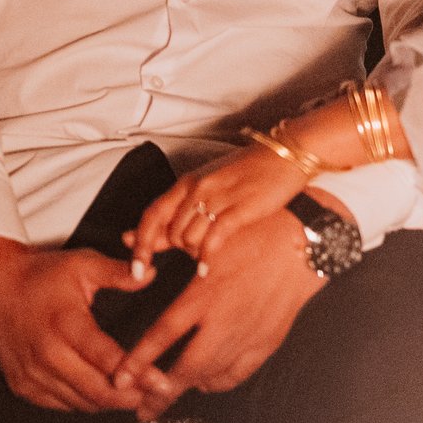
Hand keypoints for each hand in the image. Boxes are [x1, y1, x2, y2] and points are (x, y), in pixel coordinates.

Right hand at [0, 234, 154, 413]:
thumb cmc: (41, 276)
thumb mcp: (81, 265)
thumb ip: (117, 272)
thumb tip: (150, 273)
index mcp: (64, 323)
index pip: (105, 357)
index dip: (136, 373)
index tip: (161, 381)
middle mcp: (46, 353)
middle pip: (94, 390)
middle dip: (129, 397)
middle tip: (157, 396)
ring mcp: (31, 373)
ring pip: (79, 402)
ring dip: (109, 404)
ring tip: (139, 398)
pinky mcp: (22, 386)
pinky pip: (60, 404)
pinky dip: (85, 403)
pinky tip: (105, 396)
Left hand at [113, 205, 329, 418]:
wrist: (305, 244)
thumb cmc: (256, 234)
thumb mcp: (210, 238)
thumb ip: (168, 246)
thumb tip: (128, 242)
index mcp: (204, 295)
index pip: (162, 336)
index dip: (137, 361)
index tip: (120, 379)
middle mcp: (223, 321)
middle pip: (185, 368)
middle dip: (160, 393)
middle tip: (141, 410)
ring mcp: (247, 335)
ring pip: (211, 376)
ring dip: (188, 390)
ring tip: (168, 399)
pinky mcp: (267, 341)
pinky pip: (239, 373)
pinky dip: (219, 382)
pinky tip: (207, 382)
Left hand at [129, 143, 310, 271]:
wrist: (286, 155)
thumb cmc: (249, 171)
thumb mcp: (210, 186)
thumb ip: (180, 212)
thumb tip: (147, 238)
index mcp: (188, 181)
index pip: (151, 215)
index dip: (139, 244)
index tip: (136, 268)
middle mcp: (198, 188)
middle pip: (171, 233)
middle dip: (177, 250)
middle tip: (195, 251)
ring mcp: (219, 198)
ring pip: (188, 239)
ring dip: (193, 253)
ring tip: (207, 252)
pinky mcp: (240, 209)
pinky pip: (211, 241)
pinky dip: (205, 259)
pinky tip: (206, 268)